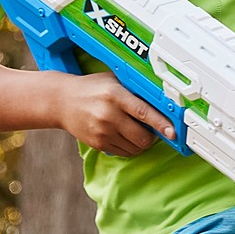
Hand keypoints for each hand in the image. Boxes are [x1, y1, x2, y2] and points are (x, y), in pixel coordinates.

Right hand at [54, 74, 174, 156]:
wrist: (61, 101)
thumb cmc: (92, 89)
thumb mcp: (113, 81)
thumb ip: (135, 89)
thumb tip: (164, 100)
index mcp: (115, 96)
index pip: (144, 112)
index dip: (161, 124)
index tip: (173, 132)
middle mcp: (108, 115)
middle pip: (143, 137)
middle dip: (152, 136)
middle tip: (151, 129)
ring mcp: (102, 131)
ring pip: (136, 148)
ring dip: (141, 143)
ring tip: (134, 130)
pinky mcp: (97, 143)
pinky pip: (124, 152)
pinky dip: (130, 147)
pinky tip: (123, 135)